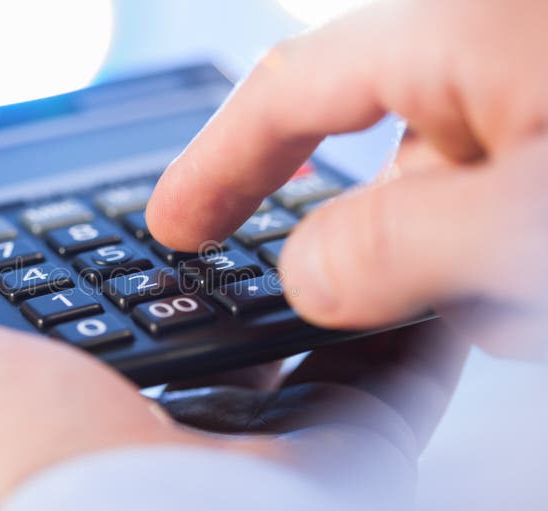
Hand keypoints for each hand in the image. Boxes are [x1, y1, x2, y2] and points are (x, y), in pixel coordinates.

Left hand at [0, 240, 467, 510]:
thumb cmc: (21, 475)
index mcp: (87, 413)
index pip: (115, 311)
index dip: (128, 251)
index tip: (148, 201)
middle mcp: (175, 434)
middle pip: (212, 319)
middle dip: (228, 257)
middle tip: (245, 194)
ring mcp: (264, 444)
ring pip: (303, 341)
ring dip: (314, 281)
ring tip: (323, 216)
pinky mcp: (338, 452)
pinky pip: (384, 379)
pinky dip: (399, 330)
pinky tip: (402, 277)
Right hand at [146, 0, 547, 359]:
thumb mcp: (531, 214)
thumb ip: (400, 248)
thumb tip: (306, 277)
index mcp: (455, 29)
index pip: (286, 91)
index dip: (214, 164)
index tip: (173, 225)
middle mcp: (481, 47)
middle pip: (378, 166)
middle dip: (392, 257)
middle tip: (393, 309)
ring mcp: (525, 89)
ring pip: (445, 199)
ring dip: (468, 269)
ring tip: (527, 294)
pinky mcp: (546, 124)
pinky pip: (493, 200)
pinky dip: (505, 258)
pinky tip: (540, 279)